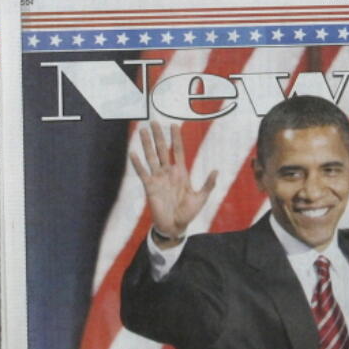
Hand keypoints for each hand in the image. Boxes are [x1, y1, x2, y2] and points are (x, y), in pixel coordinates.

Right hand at [129, 122, 216, 243]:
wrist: (174, 226)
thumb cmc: (188, 213)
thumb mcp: (200, 198)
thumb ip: (208, 184)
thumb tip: (216, 171)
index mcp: (180, 172)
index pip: (178, 150)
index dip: (176, 138)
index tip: (174, 125)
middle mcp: (168, 172)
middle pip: (162, 149)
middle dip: (158, 135)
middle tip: (153, 121)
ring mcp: (158, 178)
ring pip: (151, 157)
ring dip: (146, 144)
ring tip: (142, 130)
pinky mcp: (149, 186)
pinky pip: (142, 172)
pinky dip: (137, 163)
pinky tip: (133, 153)